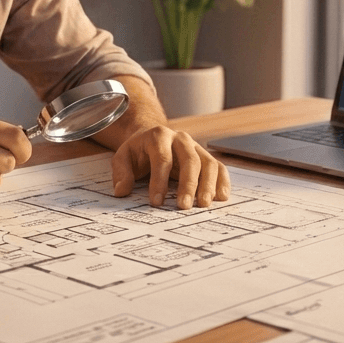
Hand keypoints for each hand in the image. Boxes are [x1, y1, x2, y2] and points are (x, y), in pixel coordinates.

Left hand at [108, 125, 229, 208]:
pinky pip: (218, 166)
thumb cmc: (138, 151)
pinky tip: (221, 196)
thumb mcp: (122, 157)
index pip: (162, 158)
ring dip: (208, 184)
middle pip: (189, 160)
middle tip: (184, 206)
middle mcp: (181, 138)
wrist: (152, 137)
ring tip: (204, 205)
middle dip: (188, 184)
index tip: (156, 201)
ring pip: (207, 163)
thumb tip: (121, 191)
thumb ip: (121, 173)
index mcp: (158, 136)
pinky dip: (222, 181)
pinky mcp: (205, 156)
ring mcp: (196, 147)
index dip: (159, 181)